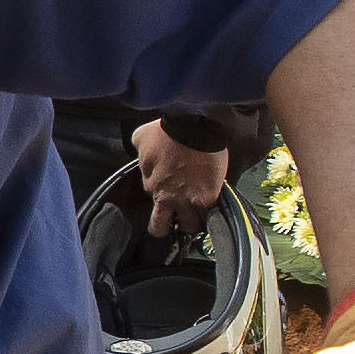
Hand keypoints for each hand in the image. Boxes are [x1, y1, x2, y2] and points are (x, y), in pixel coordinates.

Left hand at [130, 121, 231, 236]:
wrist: (195, 125)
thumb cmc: (168, 129)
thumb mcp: (141, 138)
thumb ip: (141, 151)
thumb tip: (142, 152)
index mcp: (150, 183)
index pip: (152, 198)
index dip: (159, 195)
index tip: (166, 192)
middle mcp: (166, 197)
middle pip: (160, 227)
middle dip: (164, 228)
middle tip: (172, 223)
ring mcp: (187, 200)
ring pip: (189, 227)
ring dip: (192, 224)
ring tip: (197, 220)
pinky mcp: (207, 198)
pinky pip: (209, 215)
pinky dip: (211, 216)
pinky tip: (213, 214)